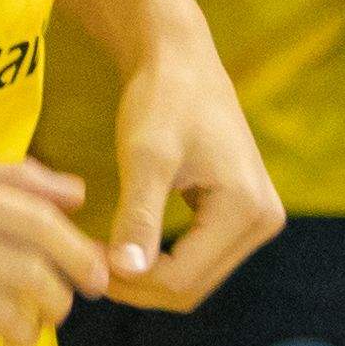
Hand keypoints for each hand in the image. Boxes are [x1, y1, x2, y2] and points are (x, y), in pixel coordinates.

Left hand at [98, 4, 283, 312]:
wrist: (180, 57)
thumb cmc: (162, 97)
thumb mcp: (145, 156)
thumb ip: (139, 216)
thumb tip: (126, 273)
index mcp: (248, 209)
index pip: (182, 277)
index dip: (128, 281)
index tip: (80, 262)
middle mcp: (263, 221)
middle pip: (192, 287)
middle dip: (137, 285)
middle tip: (83, 265)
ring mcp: (255, 220)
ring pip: (193, 278)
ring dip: (145, 278)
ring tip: (96, 256)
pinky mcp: (240, 215)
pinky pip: (196, 258)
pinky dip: (158, 260)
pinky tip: (120, 245)